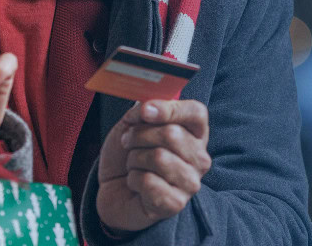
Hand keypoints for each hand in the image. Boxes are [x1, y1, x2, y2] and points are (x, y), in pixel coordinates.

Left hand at [96, 100, 211, 233]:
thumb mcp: (132, 124)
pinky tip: (135, 184)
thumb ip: (143, 111)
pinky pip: (149, 181)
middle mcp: (199, 158)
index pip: (196, 112)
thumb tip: (148, 108)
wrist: (112, 188)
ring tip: (133, 166)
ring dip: (134, 159)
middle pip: (171, 134)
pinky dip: (133, 180)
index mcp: (194, 134)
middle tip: (128, 143)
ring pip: (159, 158)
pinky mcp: (176, 203)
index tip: (145, 112)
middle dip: (138, 136)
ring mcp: (190, 183)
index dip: (169, 108)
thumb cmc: (128, 155)